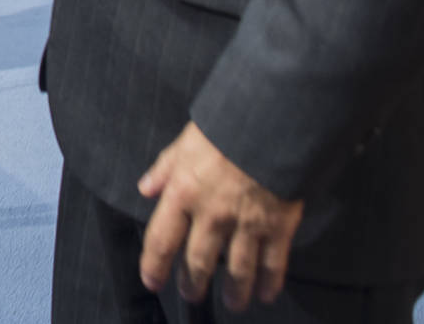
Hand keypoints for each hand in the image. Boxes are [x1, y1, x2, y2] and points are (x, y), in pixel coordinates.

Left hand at [138, 122, 303, 310]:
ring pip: (237, 271)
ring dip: (234, 292)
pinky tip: (266, 294)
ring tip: (233, 303)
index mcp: (183, 193)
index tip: (152, 281)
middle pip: (198, 262)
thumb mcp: (186, 141)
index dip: (154, 266)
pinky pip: (273, 264)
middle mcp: (212, 215)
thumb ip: (165, 168)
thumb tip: (145, 188)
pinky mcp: (278, 227)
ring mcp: (246, 224)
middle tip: (191, 294)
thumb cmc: (227, 126)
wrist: (272, 121)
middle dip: (192, 284)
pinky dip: (270, 282)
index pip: (161, 240)